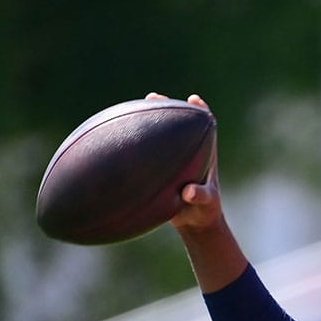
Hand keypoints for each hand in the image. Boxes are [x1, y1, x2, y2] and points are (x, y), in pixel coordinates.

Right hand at [145, 92, 246, 292]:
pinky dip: (133, 149)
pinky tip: (113, 143)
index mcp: (203, 154)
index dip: (200, 111)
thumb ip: (201, 196)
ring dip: (145, 122)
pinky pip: (144, 155)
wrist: (194, 223)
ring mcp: (171, 159)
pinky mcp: (158, 170)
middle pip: (177, 123)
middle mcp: (186, 152)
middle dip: (166, 108)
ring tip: (130, 109)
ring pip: (158, 137)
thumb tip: (189, 192)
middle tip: (154, 96)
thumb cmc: (205, 211)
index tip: (193, 100)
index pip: (204, 126)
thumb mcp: (206, 204)